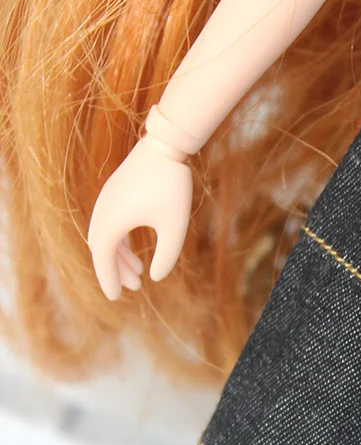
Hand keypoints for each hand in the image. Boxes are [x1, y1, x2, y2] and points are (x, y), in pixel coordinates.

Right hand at [87, 138, 192, 299]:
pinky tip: (135, 251)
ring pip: (107, 236)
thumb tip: (157, 277)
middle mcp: (103, 211)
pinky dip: (121, 240)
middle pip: (102, 249)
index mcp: (111, 222)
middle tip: (134, 288)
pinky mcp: (116, 192)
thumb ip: (167, 256)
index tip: (115, 298)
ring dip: (120, 256)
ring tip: (139, 274)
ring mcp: (107, 200)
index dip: (108, 279)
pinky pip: (113, 224)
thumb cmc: (171, 187)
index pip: (103, 258)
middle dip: (116, 270)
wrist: (166, 145)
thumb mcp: (174, 226)